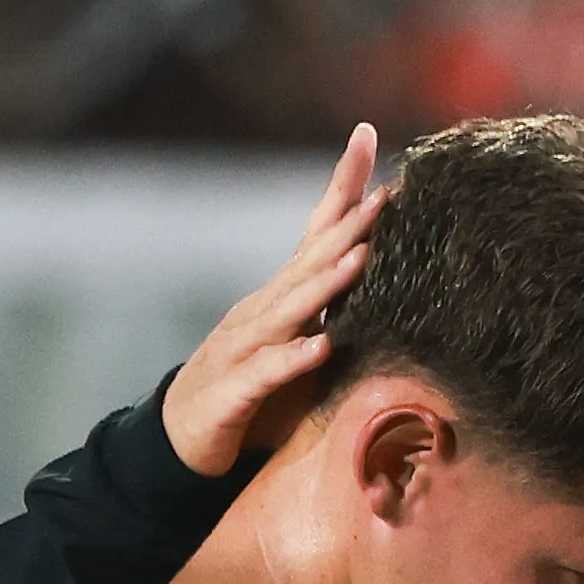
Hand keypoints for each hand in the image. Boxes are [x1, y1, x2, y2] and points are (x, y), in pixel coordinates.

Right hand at [161, 124, 382, 475]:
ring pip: (288, 311)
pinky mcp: (232, 392)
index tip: (368, 138)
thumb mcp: (304, 352)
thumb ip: (341, 322)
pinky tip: (321, 346)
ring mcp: (243, 349)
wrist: (181, 445)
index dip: (342, 189)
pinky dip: (293, 359)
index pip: (316, 234)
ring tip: (359, 257)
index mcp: (283, 301)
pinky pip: (266, 373)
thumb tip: (402, 291)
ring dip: (324, 285)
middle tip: (386, 194)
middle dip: (346, 226)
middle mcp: (262, 313)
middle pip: (307, 261)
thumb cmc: (253, 398)